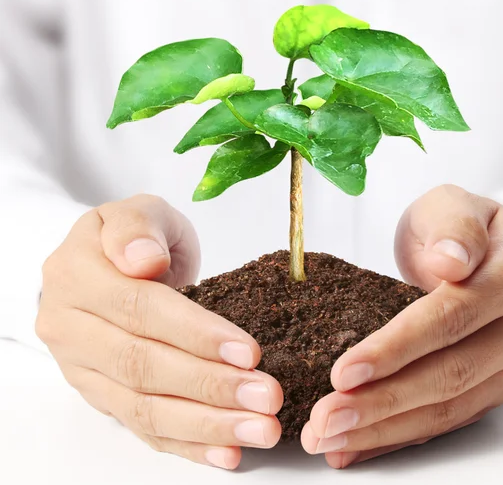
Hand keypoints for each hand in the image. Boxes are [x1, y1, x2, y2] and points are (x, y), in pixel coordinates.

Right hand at [36, 194, 282, 469]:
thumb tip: (142, 261)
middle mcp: (70, 328)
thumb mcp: (138, 212)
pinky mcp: (102, 396)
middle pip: (143, 366)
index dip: (195, 333)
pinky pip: (142, 428)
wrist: (113, 264)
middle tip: (267, 397)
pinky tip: (227, 453)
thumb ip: (137, 228)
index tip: (248, 350)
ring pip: (143, 408)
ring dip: (206, 424)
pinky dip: (187, 445)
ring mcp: (83, 370)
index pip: (140, 309)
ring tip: (261, 430)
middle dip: (211, 386)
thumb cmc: (136, 236)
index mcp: (75, 275)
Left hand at [301, 185, 502, 467]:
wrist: (485, 249)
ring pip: (448, 406)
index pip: (450, 317)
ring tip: (332, 439)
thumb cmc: (457, 225)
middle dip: (383, 401)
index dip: (396, 347)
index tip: (345, 371)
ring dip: (386, 428)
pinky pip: (448, 419)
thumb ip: (453, 227)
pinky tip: (360, 445)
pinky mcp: (494, 385)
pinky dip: (401, 435)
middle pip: (449, 373)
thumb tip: (451, 261)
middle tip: (327, 419)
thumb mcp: (451, 205)